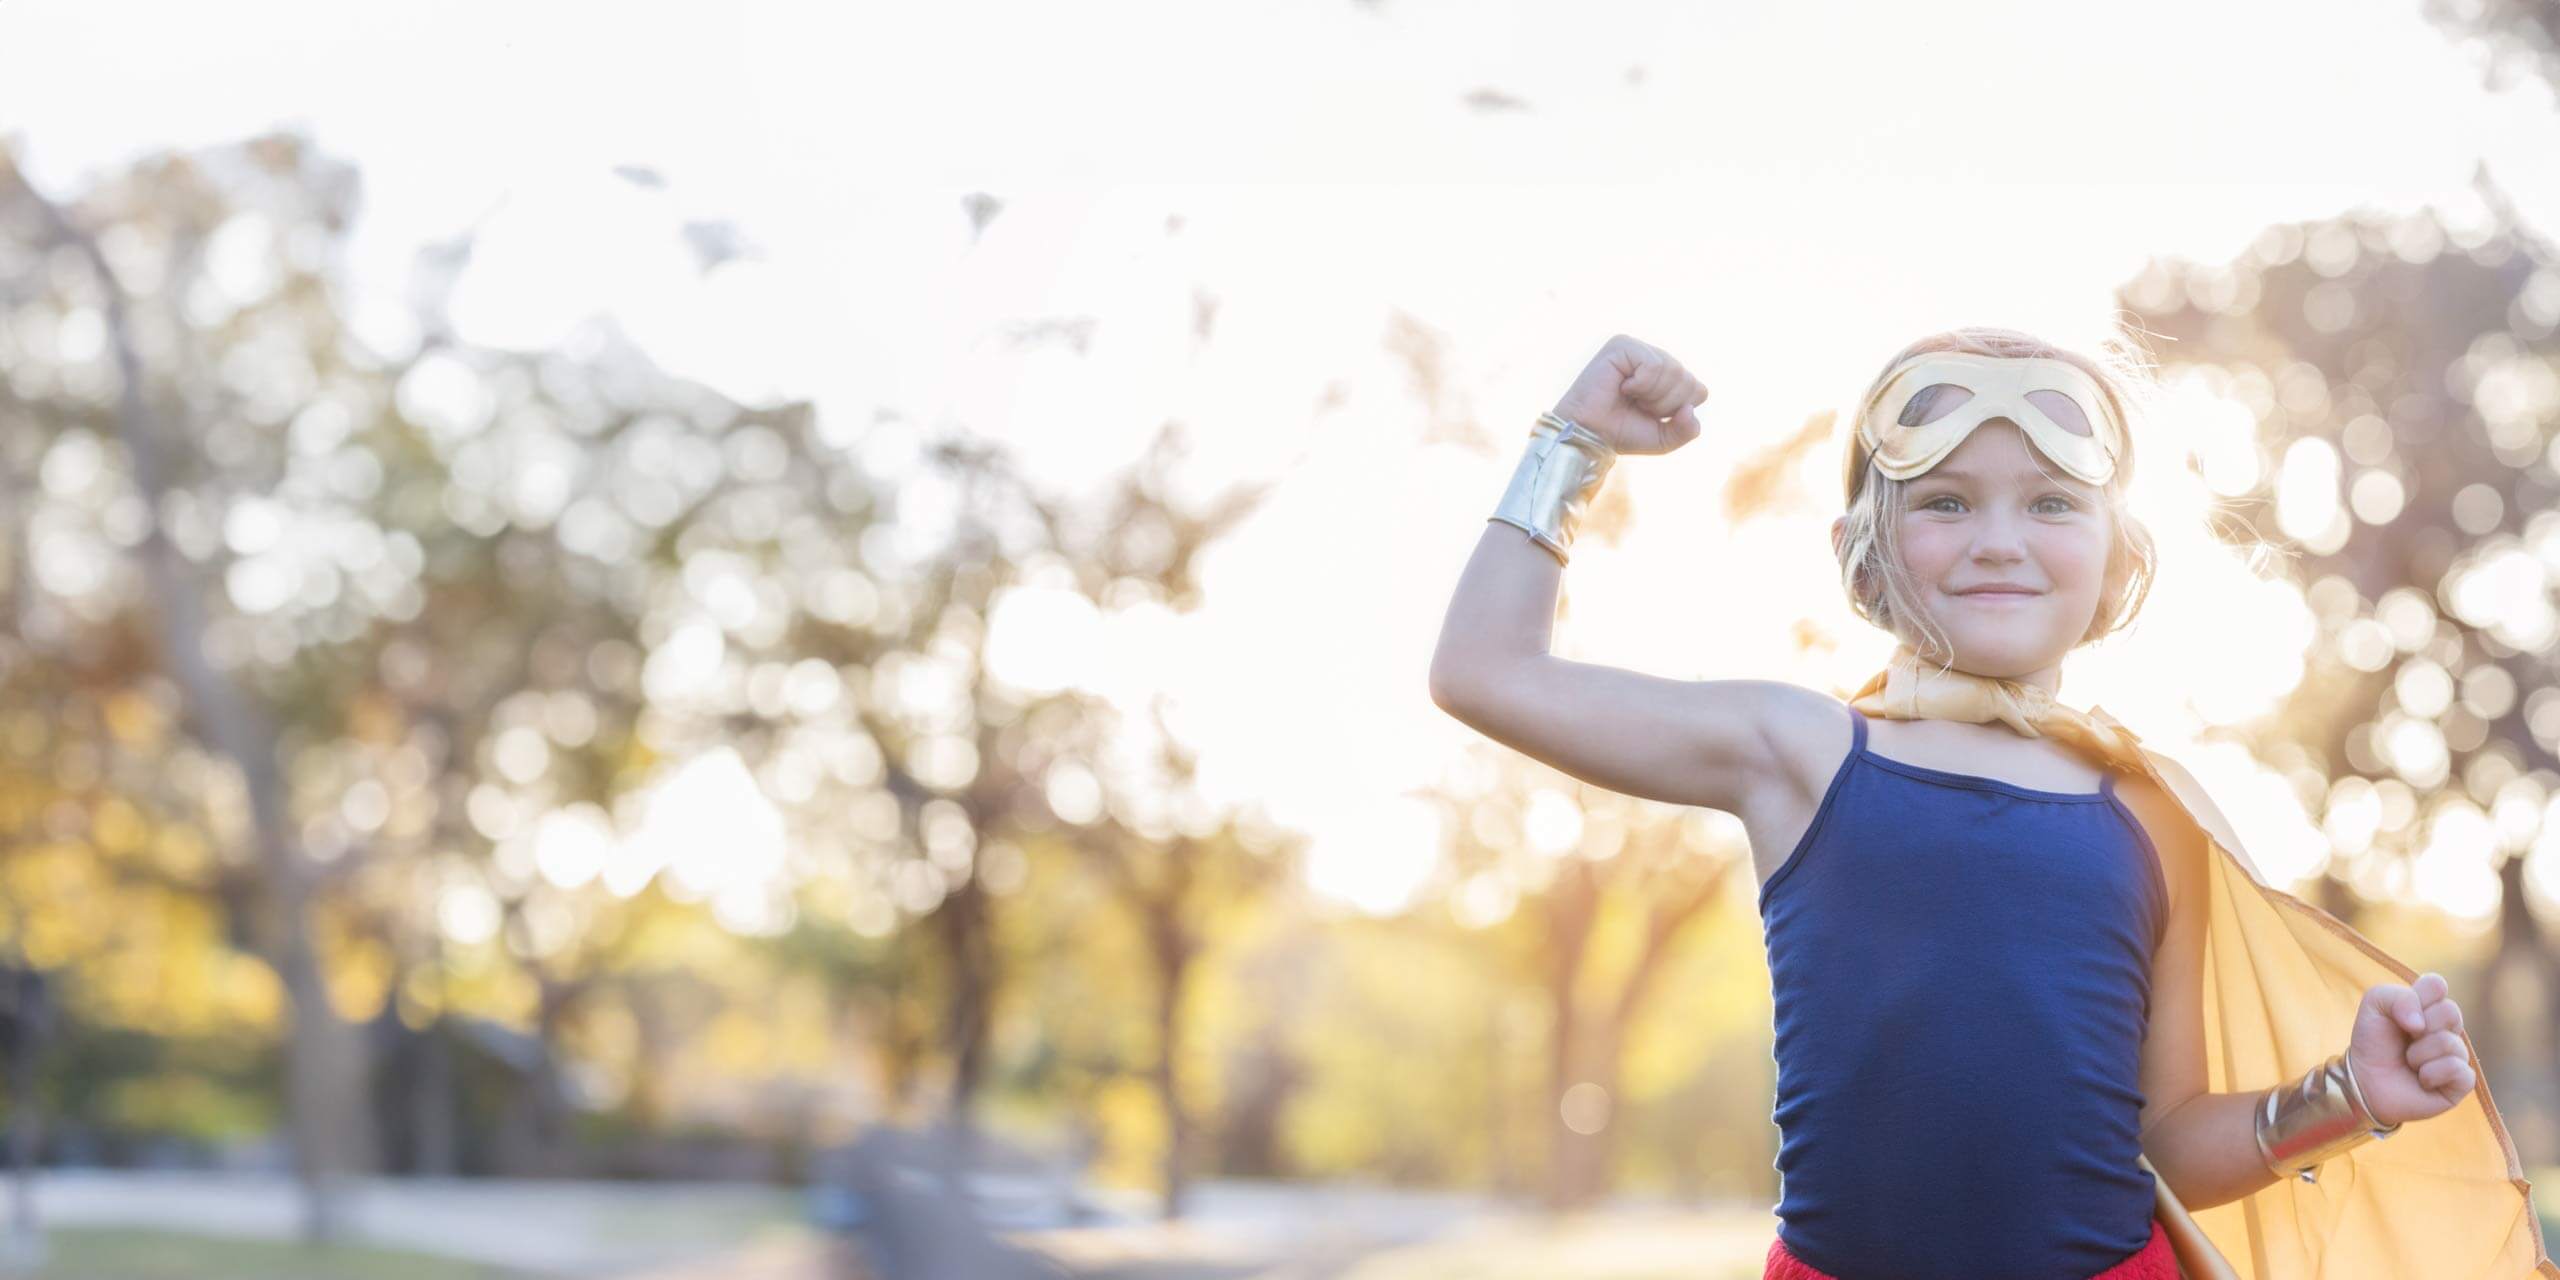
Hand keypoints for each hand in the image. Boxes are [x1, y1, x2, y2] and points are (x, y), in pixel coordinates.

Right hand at [1551, 334, 1708, 455]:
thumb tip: (1690, 409)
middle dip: (1664, 404)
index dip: (1677, 410)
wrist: (1588, 434)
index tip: (1650, 415)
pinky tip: (1623, 386)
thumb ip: (1687, 430)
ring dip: (1652, 395)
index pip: (1698, 390)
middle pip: (1687, 380)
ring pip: (1673, 371)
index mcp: (1667, 376)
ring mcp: (1639, 349)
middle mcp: (1655, 358)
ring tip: (1629, 396)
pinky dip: (1641, 384)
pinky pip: (1653, 365)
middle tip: (1637, 406)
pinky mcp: (1623, 345)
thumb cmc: (1620, 433)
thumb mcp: (1663, 439)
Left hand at [2348, 971, 2476, 1128]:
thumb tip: (2420, 1023)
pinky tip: (2422, 1080)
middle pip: (2450, 1011)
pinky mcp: (2462, 1080)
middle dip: (2418, 1028)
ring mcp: (2457, 1053)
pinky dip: (2431, 1074)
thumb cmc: (2372, 1043)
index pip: (2437, 984)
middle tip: (2406, 1040)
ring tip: (2409, 1063)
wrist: (2365, 1082)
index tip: (2399, 1013)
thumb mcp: (2374, 1007)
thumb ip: (2396, 997)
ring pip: (2448, 1042)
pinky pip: (2457, 1069)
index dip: (2417, 997)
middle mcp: (2447, 1027)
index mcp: (2430, 1005)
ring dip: (2418, 1055)